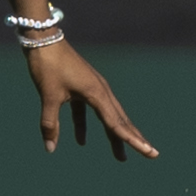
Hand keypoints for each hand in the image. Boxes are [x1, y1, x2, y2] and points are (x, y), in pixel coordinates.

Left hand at [27, 40, 156, 159]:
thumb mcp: (48, 96)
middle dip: (134, 139)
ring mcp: (92, 88)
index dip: (133, 141)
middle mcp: (100, 91)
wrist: (43, 40)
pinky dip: (85, 126)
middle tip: (152, 155)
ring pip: (108, 116)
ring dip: (114, 136)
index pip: (118, 124)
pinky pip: (88, 112)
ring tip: (120, 156)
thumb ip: (50, 123)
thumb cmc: (48, 66)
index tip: (149, 152)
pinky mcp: (82, 87)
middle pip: (121, 121)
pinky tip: (81, 141)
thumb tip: (50, 149)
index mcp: (97, 94)